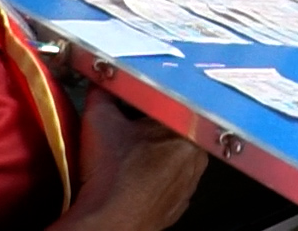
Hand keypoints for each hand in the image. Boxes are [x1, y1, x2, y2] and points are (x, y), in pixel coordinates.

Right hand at [54, 88, 207, 230]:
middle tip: (124, 129)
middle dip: (146, 125)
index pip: (167, 102)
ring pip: (169, 155)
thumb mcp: (100, 120)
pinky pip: (166, 180)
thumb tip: (100, 81)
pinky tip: (130, 177)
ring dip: (150, 152)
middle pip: (170, 128)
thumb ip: (102, 93)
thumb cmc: (111, 178)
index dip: (141, 100)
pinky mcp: (178, 203)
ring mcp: (189, 183)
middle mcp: (197, 156)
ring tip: (126, 155)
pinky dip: (151, 176)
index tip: (126, 103)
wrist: (109, 223)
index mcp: (188, 129)